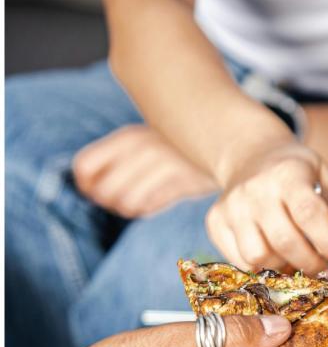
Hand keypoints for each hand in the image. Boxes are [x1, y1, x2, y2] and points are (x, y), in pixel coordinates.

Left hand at [73, 125, 218, 218]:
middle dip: (109, 202)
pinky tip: (158, 200)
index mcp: (127, 137)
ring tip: (142, 202)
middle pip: (103, 191)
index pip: (83, 166)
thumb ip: (115, 158)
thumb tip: (88, 187)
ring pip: (126, 203)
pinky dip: (148, 208)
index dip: (86, 185)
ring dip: (130, 208)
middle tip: (123, 200)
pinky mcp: (183, 181)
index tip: (98, 190)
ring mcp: (164, 165)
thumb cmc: (175, 146)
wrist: (225, 139)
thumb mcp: (143, 141)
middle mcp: (142, 149)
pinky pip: (151, 206)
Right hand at [206, 142, 327, 274]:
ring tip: (298, 261)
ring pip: (258, 257)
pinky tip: (276, 257)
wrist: (251, 158)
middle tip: (324, 268)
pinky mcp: (215, 223)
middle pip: (284, 241)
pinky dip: (262, 268)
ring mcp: (231, 207)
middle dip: (310, 262)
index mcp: (286, 174)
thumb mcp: (323, 181)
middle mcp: (254, 190)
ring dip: (283, 267)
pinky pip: (240, 261)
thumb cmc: (296, 173)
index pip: (309, 214)